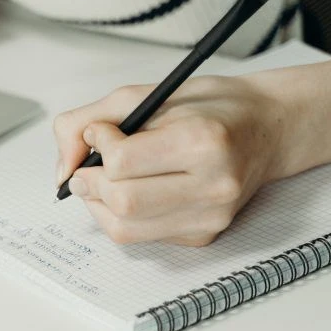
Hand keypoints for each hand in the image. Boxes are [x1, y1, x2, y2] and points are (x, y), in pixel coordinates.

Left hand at [53, 75, 294, 246]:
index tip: (99, 134)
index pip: (122, 162)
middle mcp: (213, 186)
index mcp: (203, 142)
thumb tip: (63, 166)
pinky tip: (130, 193)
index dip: (97, 146)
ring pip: (125, 229)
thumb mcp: (149, 94)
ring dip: (98, 205)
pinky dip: (120, 217)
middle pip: (121, 202)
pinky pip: (141, 237)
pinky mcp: (204, 236)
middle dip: (89, 183)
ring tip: (100, 181)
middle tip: (86, 167)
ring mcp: (210, 217)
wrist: (267, 129)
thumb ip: (91, 119)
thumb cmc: (210, 108)